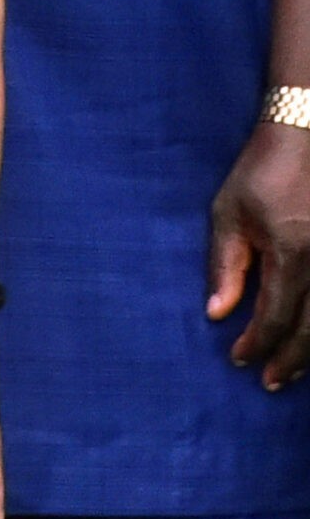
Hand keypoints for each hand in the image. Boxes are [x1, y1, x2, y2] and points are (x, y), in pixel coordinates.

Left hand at [209, 122, 309, 384]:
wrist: (307, 135)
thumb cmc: (262, 171)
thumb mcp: (230, 213)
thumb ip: (225, 265)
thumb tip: (217, 313)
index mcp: (292, 254)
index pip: (276, 316)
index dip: (257, 343)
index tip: (239, 359)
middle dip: (290, 360)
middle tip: (270, 382)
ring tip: (295, 373)